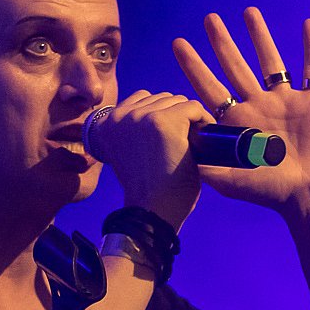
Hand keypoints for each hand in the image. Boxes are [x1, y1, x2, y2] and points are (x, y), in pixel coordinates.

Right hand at [96, 90, 214, 230]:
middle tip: (182, 144)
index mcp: (106, 124)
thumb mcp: (131, 153)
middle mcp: (120, 116)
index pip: (141, 100)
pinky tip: (203, 142)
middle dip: (175, 118)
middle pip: (161, 98)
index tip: (166, 141)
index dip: (160, 117)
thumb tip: (164, 109)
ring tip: (191, 144)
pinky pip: (193, 108)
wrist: (154, 211)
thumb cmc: (148, 190)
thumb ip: (137, 130)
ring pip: (178, 102)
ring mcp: (141, 117)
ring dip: (188, 121)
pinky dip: (203, 121)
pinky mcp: (164, 122)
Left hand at [172, 7, 309, 214]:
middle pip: (235, 67)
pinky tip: (307, 24)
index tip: (178, 44)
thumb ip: (207, 167)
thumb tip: (179, 153)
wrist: (309, 197)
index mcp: (236, 121)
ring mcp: (284, 101)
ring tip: (248, 12)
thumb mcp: (231, 182)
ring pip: (270, 61)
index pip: (209, 88)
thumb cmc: (269, 192)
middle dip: (221, 43)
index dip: (193, 66)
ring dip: (259, 36)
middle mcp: (257, 106)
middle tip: (209, 19)